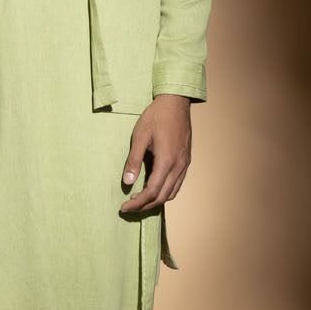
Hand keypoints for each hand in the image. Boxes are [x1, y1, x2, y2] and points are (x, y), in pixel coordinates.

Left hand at [120, 94, 191, 213]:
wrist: (176, 102)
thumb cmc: (156, 116)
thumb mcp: (140, 136)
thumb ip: (133, 160)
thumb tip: (127, 182)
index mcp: (166, 161)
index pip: (151, 192)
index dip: (137, 203)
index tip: (124, 207)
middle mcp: (178, 166)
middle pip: (162, 197)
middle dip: (145, 206)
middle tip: (129, 207)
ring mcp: (184, 164)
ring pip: (172, 193)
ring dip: (156, 200)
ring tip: (139, 200)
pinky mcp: (186, 160)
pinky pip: (177, 184)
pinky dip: (165, 192)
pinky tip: (154, 188)